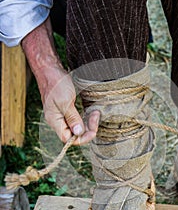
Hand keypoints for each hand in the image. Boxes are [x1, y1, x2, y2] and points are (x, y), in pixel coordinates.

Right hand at [22, 18, 99, 144]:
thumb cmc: (56, 84)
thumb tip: (78, 133)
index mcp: (54, 121)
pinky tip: (92, 111)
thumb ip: (72, 118)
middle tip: (96, 115)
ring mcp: (62, 115)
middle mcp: (58, 121)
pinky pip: (78, 119)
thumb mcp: (66, 101)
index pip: (68, 139)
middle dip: (88, 128)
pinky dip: (86, 117)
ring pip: (77, 127)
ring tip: (95, 113)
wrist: (50, 70)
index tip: (93, 129)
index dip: (82, 138)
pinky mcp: (67, 109)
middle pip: (74, 134)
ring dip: (88, 123)